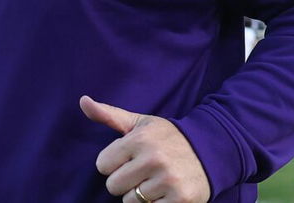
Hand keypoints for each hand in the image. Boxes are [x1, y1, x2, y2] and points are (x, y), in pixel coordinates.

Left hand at [80, 96, 209, 201]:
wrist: (210, 150)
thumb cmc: (167, 137)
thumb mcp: (140, 123)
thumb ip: (109, 115)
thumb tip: (83, 101)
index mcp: (140, 139)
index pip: (102, 165)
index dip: (113, 163)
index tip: (128, 158)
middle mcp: (154, 159)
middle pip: (113, 186)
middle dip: (124, 181)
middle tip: (142, 172)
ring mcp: (168, 180)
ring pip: (130, 201)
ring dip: (140, 195)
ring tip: (156, 180)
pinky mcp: (180, 199)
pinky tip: (166, 191)